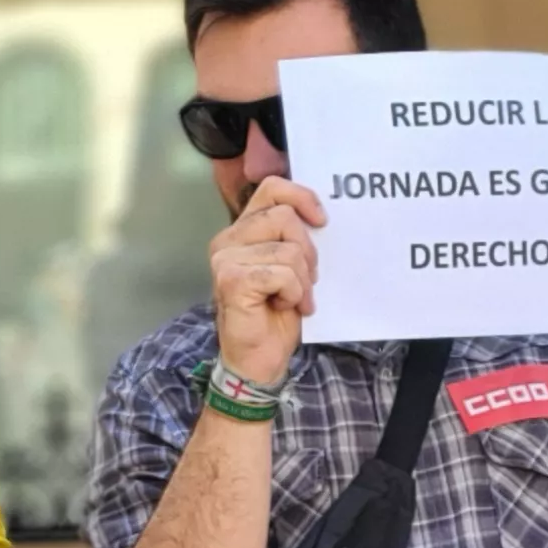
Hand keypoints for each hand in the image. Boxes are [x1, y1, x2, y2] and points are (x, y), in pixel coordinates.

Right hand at [211, 179, 322, 387]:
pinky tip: (285, 306)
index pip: (272, 188)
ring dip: (302, 280)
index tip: (322, 221)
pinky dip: (294, 292)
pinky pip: (281, 273)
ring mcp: (225, 259)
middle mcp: (227, 239)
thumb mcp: (291, 266)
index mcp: (241, 230)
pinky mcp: (231, 280)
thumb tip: (321, 215)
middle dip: (308, 250)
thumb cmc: (275, 314)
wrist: (259, 359)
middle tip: (308, 279)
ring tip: (294, 298)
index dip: (302, 196)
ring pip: (288, 250)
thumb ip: (294, 237)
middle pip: (284, 217)